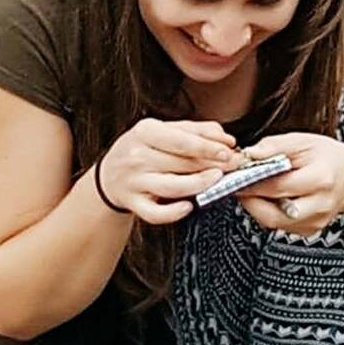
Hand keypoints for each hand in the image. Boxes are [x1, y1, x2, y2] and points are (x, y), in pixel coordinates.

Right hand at [97, 119, 235, 223]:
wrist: (110, 174)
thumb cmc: (144, 150)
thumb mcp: (165, 131)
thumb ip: (197, 131)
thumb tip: (226, 138)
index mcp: (145, 132)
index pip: (181, 141)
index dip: (208, 147)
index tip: (229, 150)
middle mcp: (137, 156)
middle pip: (180, 163)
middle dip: (211, 165)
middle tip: (233, 167)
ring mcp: (134, 181)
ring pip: (172, 187)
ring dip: (198, 185)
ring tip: (217, 181)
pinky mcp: (134, 203)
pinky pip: (155, 213)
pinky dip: (173, 213)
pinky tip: (189, 207)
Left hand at [239, 133, 343, 233]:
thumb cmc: (326, 156)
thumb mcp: (303, 141)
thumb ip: (274, 146)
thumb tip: (248, 154)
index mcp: (320, 180)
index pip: (277, 187)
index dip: (251, 183)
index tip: (235, 175)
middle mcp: (319, 206)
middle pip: (273, 215)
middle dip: (250, 202)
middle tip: (238, 186)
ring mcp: (315, 221)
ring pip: (274, 223)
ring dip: (257, 208)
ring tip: (252, 189)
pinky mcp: (310, 230)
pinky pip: (280, 226)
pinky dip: (268, 212)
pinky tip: (268, 198)